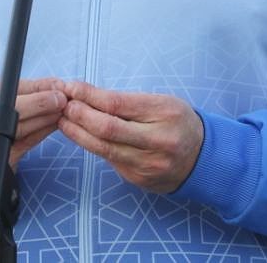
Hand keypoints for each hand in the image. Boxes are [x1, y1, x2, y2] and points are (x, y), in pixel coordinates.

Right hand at [0, 78, 66, 187]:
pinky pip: (21, 146)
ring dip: (43, 120)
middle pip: (6, 112)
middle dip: (39, 104)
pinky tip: (50, 126)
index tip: (54, 87)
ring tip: (60, 111)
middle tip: (61, 100)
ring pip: (16, 130)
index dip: (30, 88)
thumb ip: (23, 88)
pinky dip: (39, 134)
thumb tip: (56, 85)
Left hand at [58, 81, 203, 193]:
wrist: (203, 158)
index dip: (88, 95)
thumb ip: (128, 101)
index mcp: (164, 113)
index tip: (70, 88)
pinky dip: (93, 146)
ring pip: (103, 148)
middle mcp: (158, 141)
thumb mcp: (161, 102)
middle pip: (106, 128)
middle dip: (79, 115)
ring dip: (78, 133)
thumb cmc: (178, 122)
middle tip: (63, 105)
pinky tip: (82, 136)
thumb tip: (86, 95)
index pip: (116, 103)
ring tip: (64, 120)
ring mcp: (148, 164)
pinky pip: (110, 161)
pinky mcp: (139, 179)